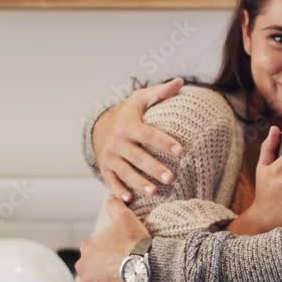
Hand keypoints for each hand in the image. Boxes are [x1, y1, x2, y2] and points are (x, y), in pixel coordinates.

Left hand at [75, 197, 149, 281]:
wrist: (144, 263)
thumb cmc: (134, 241)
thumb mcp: (125, 217)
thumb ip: (115, 205)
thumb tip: (109, 196)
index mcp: (88, 247)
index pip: (88, 251)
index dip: (99, 253)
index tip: (112, 255)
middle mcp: (84, 266)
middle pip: (85, 270)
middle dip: (95, 271)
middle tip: (112, 272)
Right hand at [93, 77, 184, 200]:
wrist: (101, 125)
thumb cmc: (130, 112)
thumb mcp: (142, 99)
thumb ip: (161, 92)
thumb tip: (181, 82)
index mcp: (128, 125)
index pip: (148, 134)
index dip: (164, 142)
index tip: (181, 150)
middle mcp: (117, 142)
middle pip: (137, 157)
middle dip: (153, 168)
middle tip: (171, 178)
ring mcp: (110, 156)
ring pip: (125, 172)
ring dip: (139, 183)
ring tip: (154, 192)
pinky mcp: (105, 168)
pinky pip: (110, 181)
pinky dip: (118, 191)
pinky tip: (129, 200)